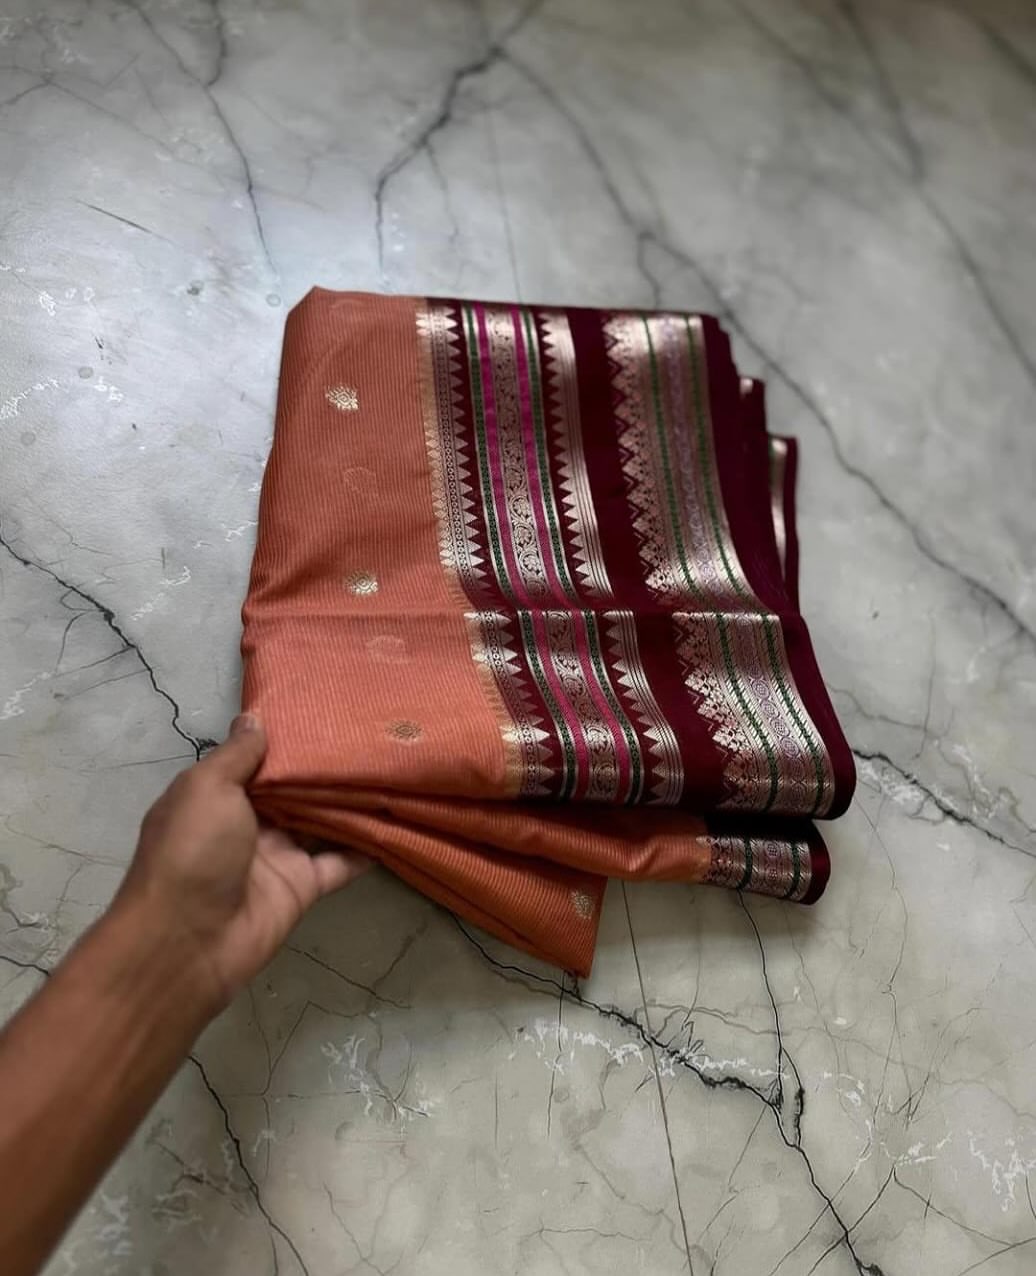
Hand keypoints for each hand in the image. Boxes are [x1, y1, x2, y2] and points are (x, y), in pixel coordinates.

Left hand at [116, 714, 368, 1012]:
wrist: (188, 940)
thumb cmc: (192, 851)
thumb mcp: (207, 788)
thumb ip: (237, 755)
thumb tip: (254, 718)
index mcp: (216, 796)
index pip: (255, 761)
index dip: (284, 739)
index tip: (321, 709)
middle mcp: (247, 823)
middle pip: (292, 790)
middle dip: (321, 766)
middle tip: (367, 731)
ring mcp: (277, 856)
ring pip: (320, 821)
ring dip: (348, 800)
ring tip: (387, 765)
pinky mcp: (302, 886)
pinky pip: (339, 862)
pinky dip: (364, 846)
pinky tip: (393, 820)